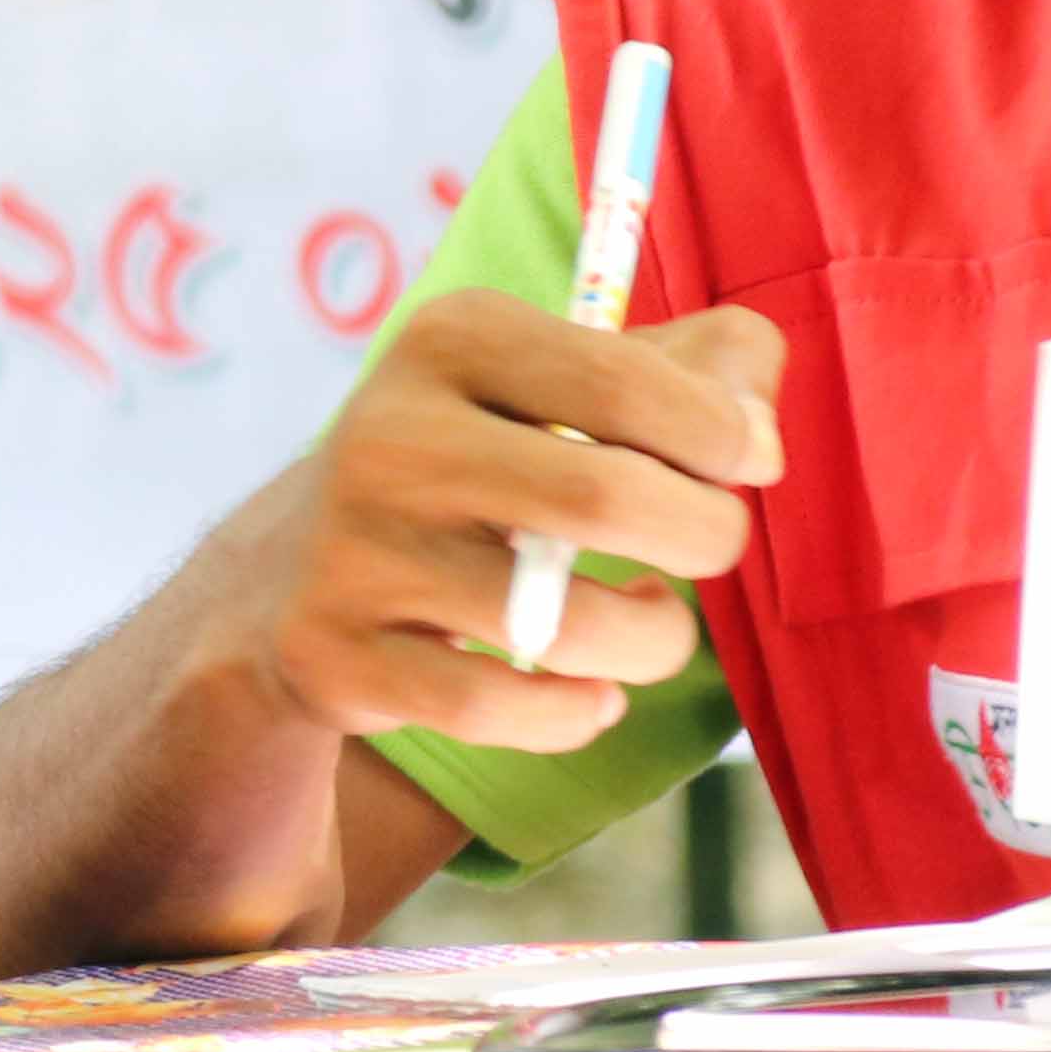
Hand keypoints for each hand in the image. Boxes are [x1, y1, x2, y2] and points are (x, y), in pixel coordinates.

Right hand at [222, 291, 782, 756]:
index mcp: (452, 339)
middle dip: (705, 535)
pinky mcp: (338, 657)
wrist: (291, 571)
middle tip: (707, 545)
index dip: (721, 435)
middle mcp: (392, 436)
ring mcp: (357, 552)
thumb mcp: (564, 378)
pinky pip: (500, 709)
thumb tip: (759, 436)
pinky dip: (577, 712)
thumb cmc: (479, 458)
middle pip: (607, 498)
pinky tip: (591, 692)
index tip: (745, 462)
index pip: (627, 384)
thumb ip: (696, 368)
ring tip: (650, 623)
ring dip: (655, 639)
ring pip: (563, 625)